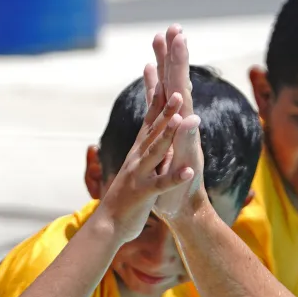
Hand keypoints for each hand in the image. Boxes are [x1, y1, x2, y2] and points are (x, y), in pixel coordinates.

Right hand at [96, 59, 198, 238]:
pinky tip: (188, 171)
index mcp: (140, 149)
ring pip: (155, 151)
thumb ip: (148, 141)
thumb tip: (154, 122)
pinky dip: (174, 177)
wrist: (109, 225)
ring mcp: (139, 174)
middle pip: (153, 128)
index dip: (158, 94)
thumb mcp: (139, 163)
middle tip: (176, 88)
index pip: (151, 116)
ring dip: (167, 135)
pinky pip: (161, 184)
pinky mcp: (143, 194)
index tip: (164, 71)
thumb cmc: (127, 194)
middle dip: (165, 108)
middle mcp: (138, 156)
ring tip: (179, 120)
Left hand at [150, 25, 205, 219]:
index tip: (169, 30)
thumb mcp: (162, 134)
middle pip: (180, 89)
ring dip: (183, 95)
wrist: (184, 208)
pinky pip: (186, 149)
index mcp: (177, 120)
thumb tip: (155, 74)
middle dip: (178, 61)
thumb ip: (158, 105)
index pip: (171, 83)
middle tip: (177, 32)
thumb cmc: (170, 171)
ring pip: (185, 116)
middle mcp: (185, 129)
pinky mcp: (186, 168)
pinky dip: (187, 136)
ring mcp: (187, 147)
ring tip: (183, 73)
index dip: (170, 58)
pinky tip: (189, 120)